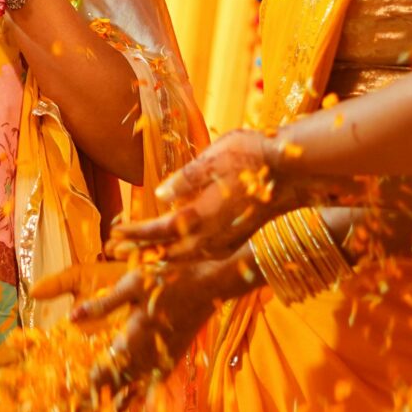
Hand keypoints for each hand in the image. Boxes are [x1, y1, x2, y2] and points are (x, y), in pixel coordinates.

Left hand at [46, 252, 249, 401]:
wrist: (212, 287)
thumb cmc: (172, 280)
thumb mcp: (133, 285)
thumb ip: (103, 304)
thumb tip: (71, 317)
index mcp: (133, 339)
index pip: (104, 372)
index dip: (87, 388)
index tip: (71, 401)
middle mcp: (148, 356)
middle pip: (117, 385)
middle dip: (97, 398)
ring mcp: (163, 360)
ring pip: (135, 387)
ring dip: (117, 398)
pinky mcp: (173, 358)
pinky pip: (152, 383)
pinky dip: (139, 393)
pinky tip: (133, 399)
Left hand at [116, 130, 285, 260]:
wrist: (297, 169)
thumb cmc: (254, 155)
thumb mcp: (215, 158)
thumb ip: (187, 179)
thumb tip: (160, 195)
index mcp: (203, 216)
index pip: (160, 230)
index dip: (136, 233)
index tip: (115, 233)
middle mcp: (214, 235)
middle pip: (169, 251)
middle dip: (142, 251)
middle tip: (116, 250)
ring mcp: (229, 241)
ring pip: (187, 256)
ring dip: (162, 255)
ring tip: (140, 252)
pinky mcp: (240, 239)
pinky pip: (203, 253)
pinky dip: (184, 254)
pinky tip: (178, 248)